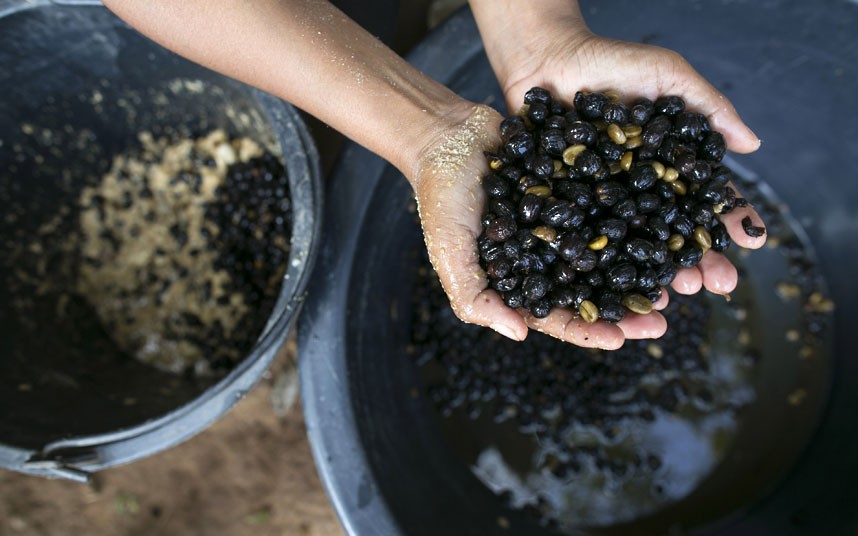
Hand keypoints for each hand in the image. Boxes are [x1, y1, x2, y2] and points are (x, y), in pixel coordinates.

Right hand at [412, 104, 671, 348]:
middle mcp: (548, 256)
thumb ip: (475, 296)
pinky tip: (666, 222)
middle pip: (593, 291)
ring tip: (674, 279)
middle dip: (627, 308)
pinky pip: (610, 206)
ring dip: (641, 268)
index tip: (621, 339)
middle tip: (661, 317)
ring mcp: (565, 223)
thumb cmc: (441, 196)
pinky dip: (637, 216)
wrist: (448, 133)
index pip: (557, 316)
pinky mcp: (576, 188)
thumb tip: (519, 334)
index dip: (588, 331)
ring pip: (611, 253)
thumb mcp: (450, 251)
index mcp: (520, 280)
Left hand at [468, 1, 765, 345]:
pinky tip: (617, 287)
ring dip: (655, 274)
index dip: (727, 219)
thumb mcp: (668, 75)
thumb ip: (708, 106)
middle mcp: (636, 191)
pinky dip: (599, 266)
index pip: (702, 199)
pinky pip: (583, 242)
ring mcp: (600, 202)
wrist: (547, 61)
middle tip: (716, 282)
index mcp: (665, 166)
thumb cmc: (611, 63)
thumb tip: (753, 145)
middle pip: (669, 233)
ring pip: (630, 247)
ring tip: (676, 293)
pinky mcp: (563, 208)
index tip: (750, 240)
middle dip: (696, 259)